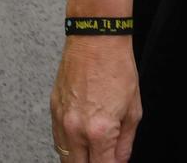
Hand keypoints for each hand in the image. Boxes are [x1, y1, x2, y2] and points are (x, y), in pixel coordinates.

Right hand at [51, 34, 139, 161]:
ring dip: (78, 159)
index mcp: (99, 131)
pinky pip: (57, 138)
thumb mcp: (133, 110)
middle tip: (102, 158)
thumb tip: (120, 159)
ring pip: (63, 156)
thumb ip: (125, 143)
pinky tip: (80, 140)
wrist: (96, 37)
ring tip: (92, 153)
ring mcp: (61, 119)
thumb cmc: (116, 66)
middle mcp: (75, 128)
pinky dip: (68, 145)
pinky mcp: (53, 108)